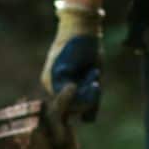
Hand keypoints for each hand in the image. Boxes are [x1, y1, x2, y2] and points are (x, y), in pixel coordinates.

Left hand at [41, 1, 104, 123]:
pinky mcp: (55, 76)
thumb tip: (88, 121)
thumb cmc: (89, 49)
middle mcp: (51, 86)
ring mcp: (51, 82)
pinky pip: (73, 95)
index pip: (74, 108)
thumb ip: (90, 99)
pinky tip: (91, 72)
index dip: (89, 101)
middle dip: (90, 97)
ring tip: (93, 72)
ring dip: (89, 92)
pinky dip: (86, 86)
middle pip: (74, 109)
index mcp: (60, 86)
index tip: (96, 84)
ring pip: (73, 104)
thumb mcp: (93, 77)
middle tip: (95, 75)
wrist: (82, 27)